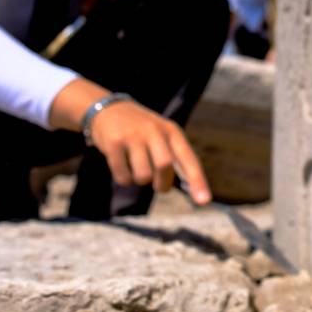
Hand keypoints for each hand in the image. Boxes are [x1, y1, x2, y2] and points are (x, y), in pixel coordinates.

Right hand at [49, 78, 210, 204]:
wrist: (107, 109)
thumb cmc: (141, 131)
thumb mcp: (162, 135)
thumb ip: (175, 157)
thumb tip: (191, 189)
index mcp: (171, 131)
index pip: (188, 158)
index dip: (197, 180)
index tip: (204, 202)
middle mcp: (153, 130)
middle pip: (164, 166)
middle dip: (162, 184)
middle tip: (159, 187)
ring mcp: (132, 136)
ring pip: (143, 175)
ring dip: (140, 180)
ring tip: (137, 170)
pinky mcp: (113, 143)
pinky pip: (123, 176)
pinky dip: (124, 180)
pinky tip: (122, 167)